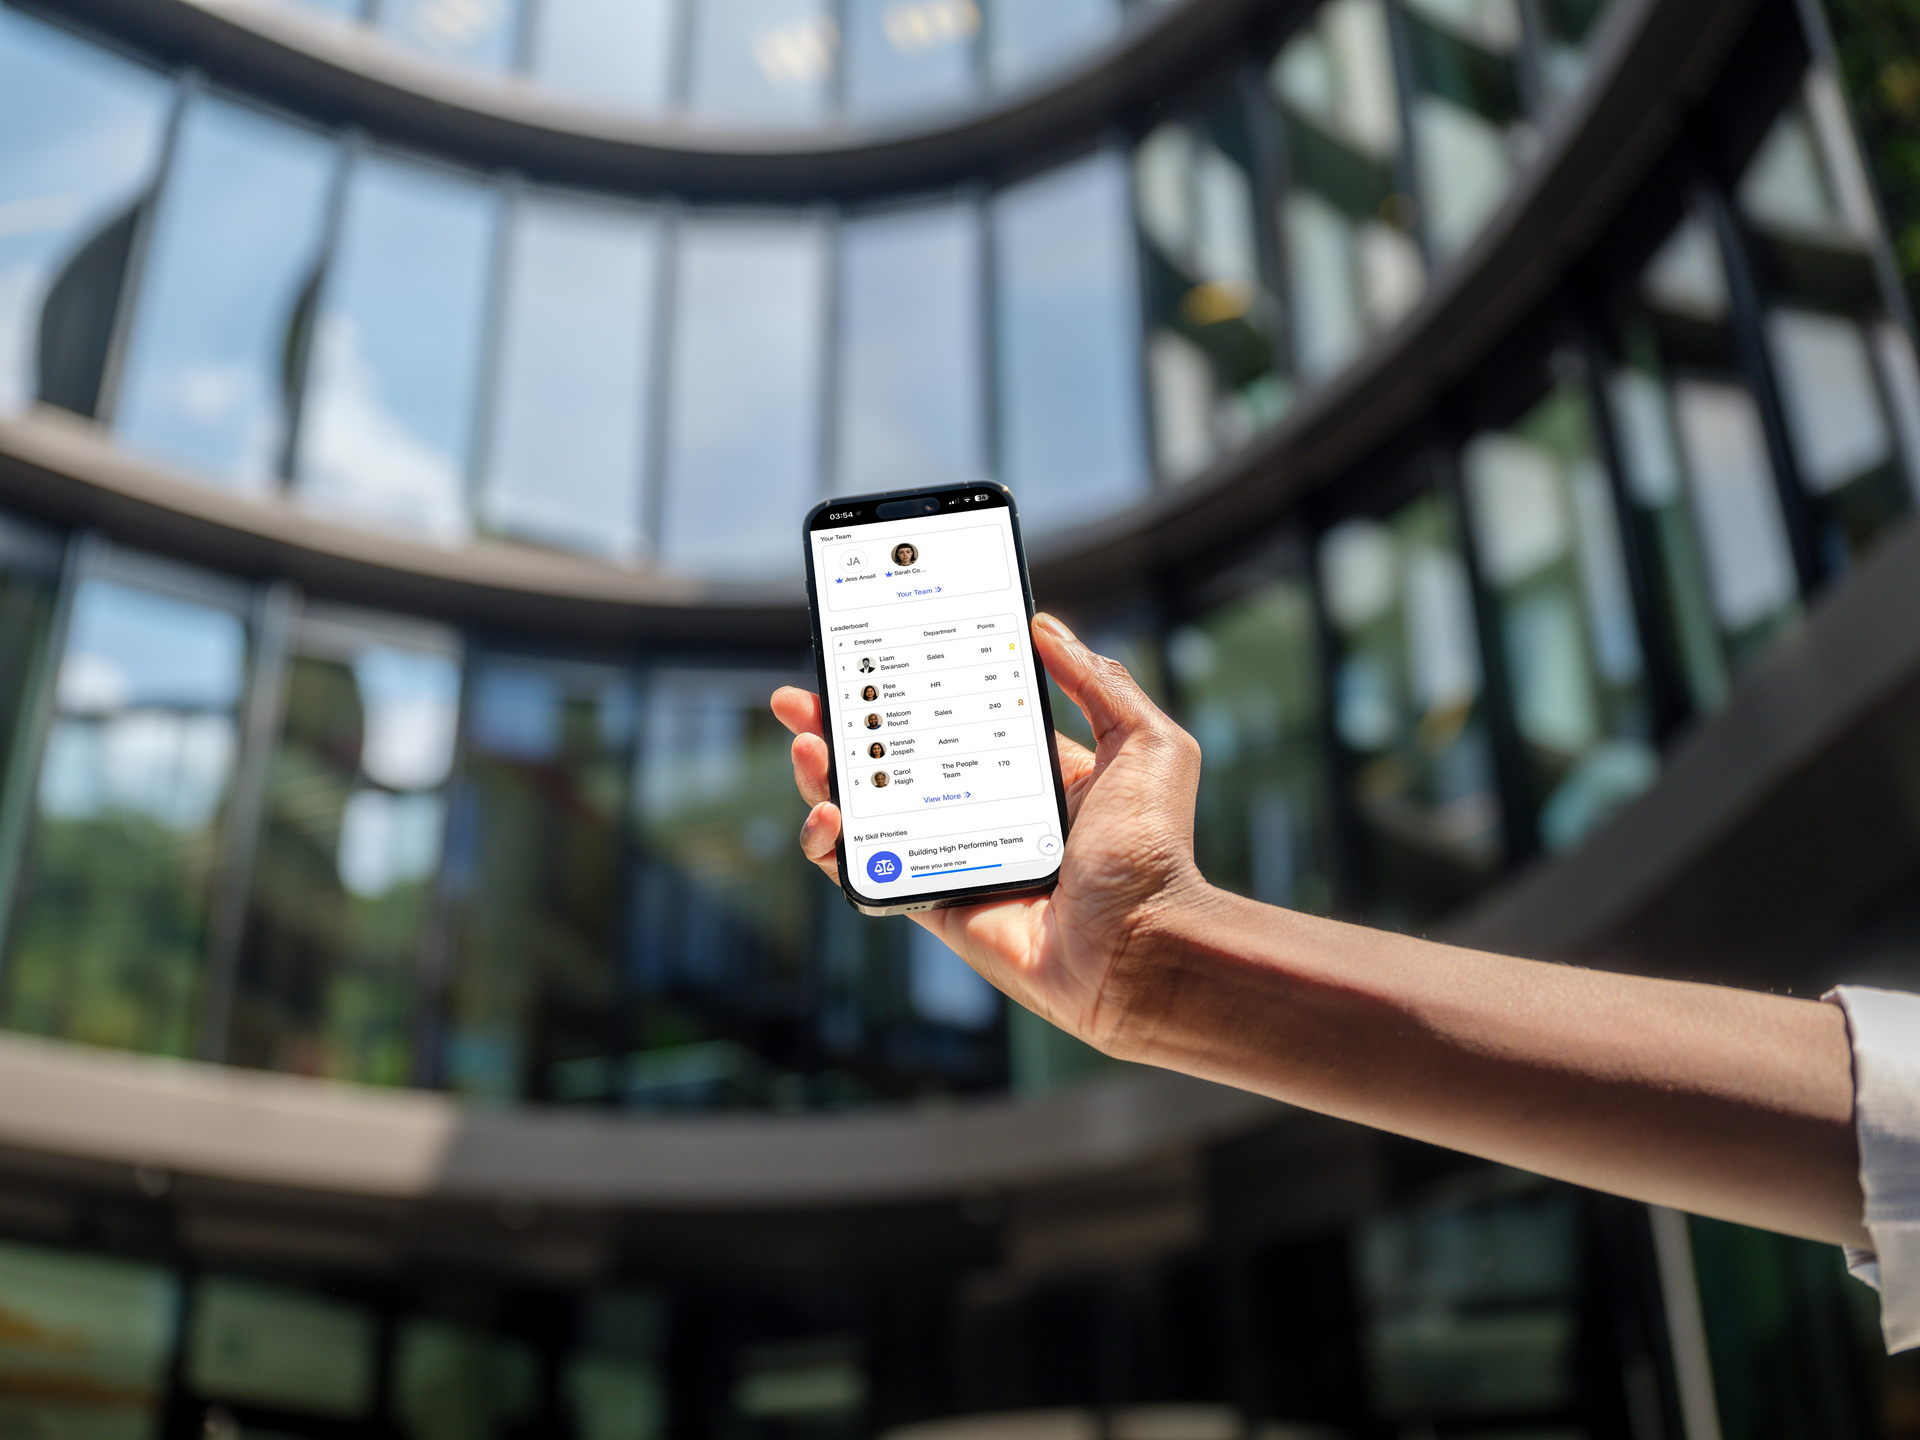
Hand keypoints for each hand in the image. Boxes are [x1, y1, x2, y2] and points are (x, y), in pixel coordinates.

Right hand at [770, 614, 1208, 1055]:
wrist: (1141, 943)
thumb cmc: (1152, 848)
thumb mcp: (1142, 743)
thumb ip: (1097, 682)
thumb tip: (1045, 623)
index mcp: (1028, 773)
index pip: (949, 720)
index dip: (905, 689)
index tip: (866, 655)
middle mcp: (983, 811)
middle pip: (893, 759)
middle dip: (839, 726)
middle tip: (799, 699)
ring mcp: (951, 857)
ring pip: (866, 814)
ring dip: (822, 778)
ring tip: (807, 746)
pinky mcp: (931, 904)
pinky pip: (865, 874)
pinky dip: (830, 848)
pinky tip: (826, 816)